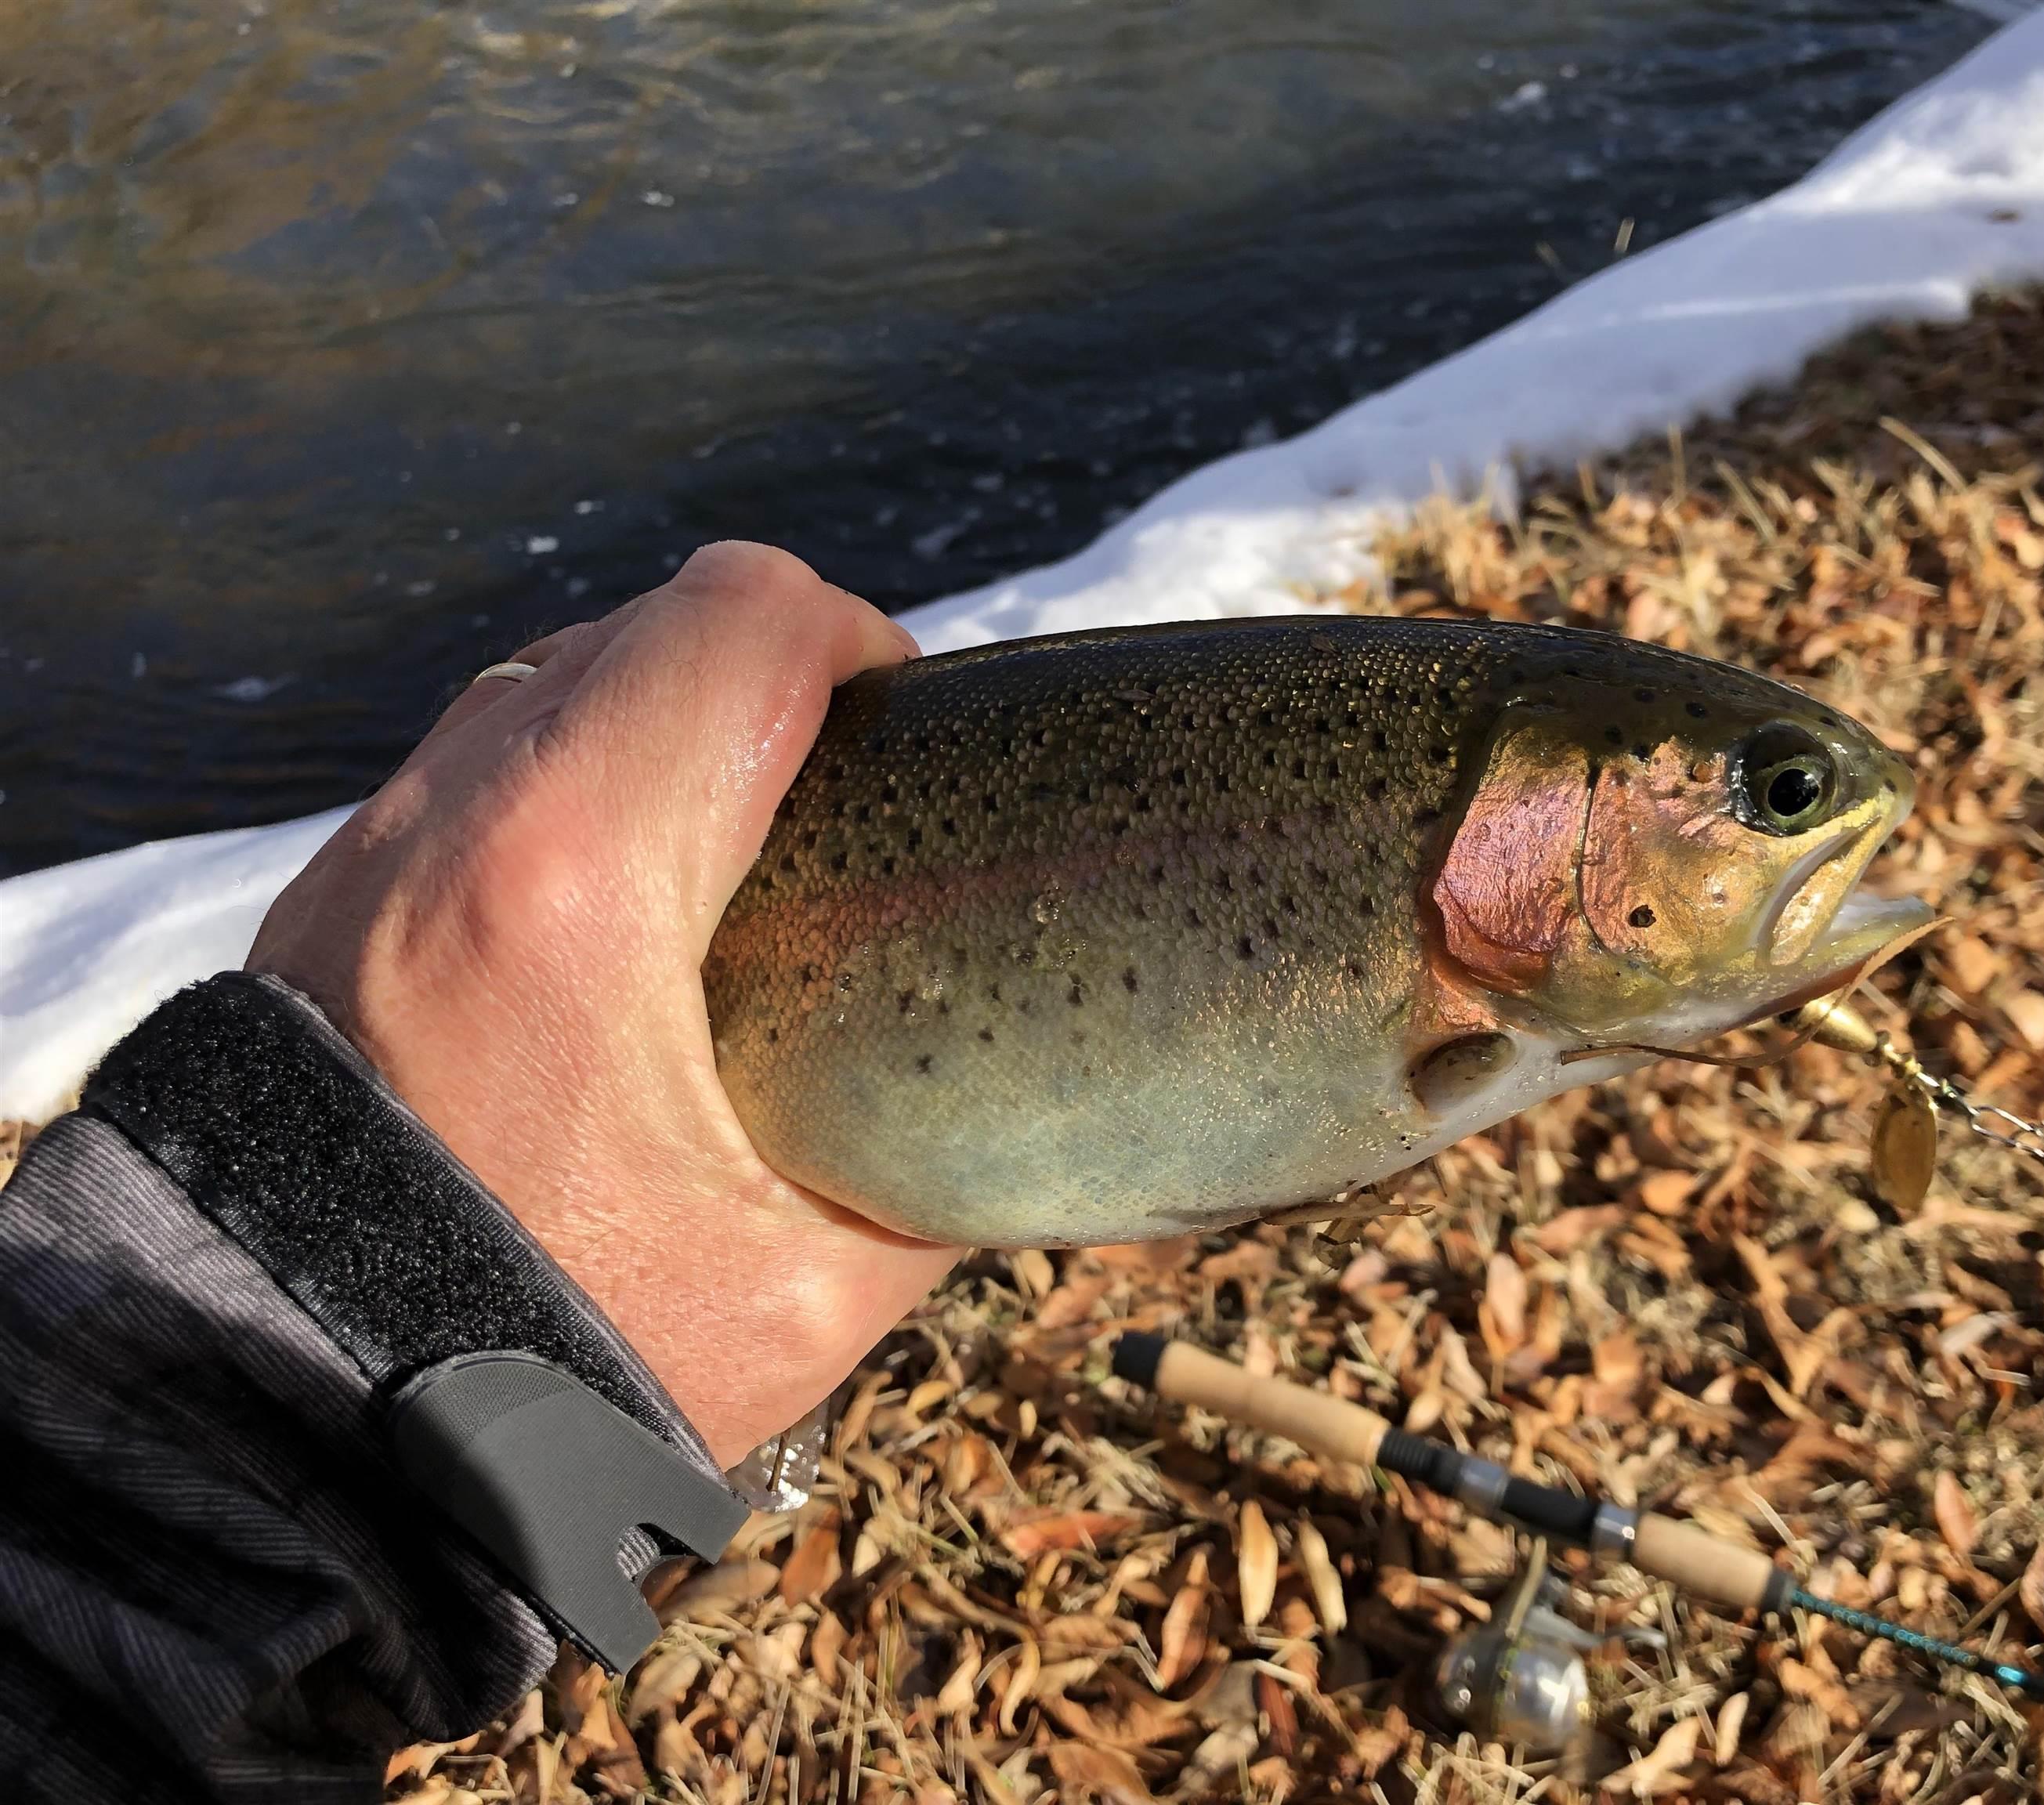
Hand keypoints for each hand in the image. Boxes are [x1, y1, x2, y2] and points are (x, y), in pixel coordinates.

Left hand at [248, 543, 961, 1462]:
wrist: (288, 1438)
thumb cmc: (555, 1359)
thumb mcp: (811, 1285)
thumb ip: (944, 1163)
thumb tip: (1029, 1114)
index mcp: (580, 881)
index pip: (741, 621)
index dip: (855, 640)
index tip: (904, 724)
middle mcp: (452, 826)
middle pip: (647, 628)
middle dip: (768, 677)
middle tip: (842, 799)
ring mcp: (367, 858)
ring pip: (548, 682)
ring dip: (659, 725)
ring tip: (732, 848)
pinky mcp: (321, 904)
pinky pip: (472, 769)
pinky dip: (565, 789)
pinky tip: (617, 914)